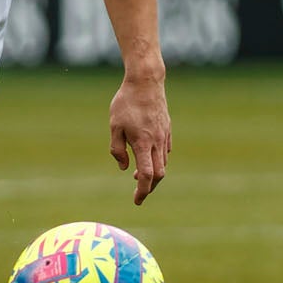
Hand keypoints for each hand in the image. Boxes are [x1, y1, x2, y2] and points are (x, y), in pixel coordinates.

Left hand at [108, 70, 169, 205]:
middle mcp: (157, 142)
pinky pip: (165, 151)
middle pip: (159, 174)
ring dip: (153, 173)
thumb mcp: (114, 126)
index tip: (137, 200)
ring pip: (163, 163)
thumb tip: (125, 168)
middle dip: (150, 187)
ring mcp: (164, 135)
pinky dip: (158, 160)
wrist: (146, 82)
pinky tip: (149, 157)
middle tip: (139, 193)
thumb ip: (117, 150)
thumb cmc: (126, 103)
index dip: (143, 191)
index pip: (147, 175)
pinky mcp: (167, 129)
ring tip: (138, 175)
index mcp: (143, 143)